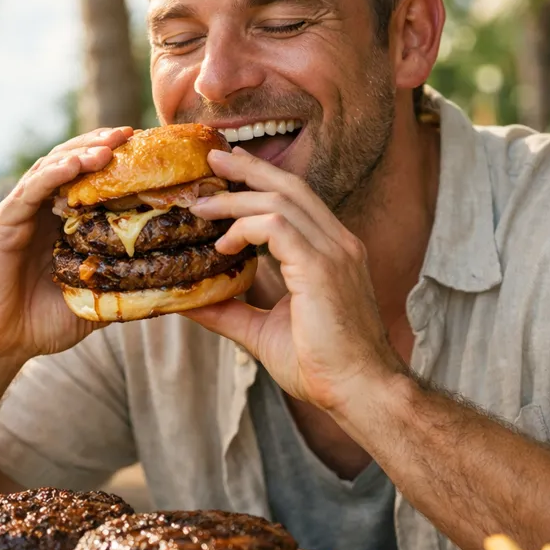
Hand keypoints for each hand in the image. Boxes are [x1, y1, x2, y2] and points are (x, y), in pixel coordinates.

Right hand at [0, 127, 132, 361]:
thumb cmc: (42, 323)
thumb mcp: (94, 300)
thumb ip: (122, 285)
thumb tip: (169, 285)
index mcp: (64, 223)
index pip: (92, 181)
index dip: (117, 163)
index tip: (148, 149)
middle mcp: (42, 211)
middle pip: (73, 164)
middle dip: (102, 145)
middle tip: (132, 134)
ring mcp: (21, 215)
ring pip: (52, 170)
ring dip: (81, 153)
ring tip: (109, 144)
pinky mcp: (3, 225)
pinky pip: (29, 192)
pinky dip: (52, 175)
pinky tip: (74, 164)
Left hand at [185, 147, 404, 411]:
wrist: (360, 391)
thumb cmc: (320, 365)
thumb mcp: (263, 330)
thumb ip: (229, 311)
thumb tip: (190, 302)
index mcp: (331, 251)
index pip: (295, 199)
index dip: (261, 181)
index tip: (227, 176)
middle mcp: (337, 242)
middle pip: (289, 185)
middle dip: (249, 167)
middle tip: (212, 158)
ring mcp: (334, 251)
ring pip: (280, 199)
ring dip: (236, 198)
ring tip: (201, 205)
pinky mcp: (323, 267)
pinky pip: (277, 226)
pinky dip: (245, 227)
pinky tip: (224, 244)